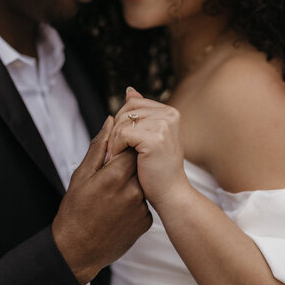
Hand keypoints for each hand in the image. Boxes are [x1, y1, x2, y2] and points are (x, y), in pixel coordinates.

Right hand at [52, 116, 151, 284]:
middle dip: (128, 163)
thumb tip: (111, 121)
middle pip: (140, 163)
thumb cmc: (75, 210)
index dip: (123, 146)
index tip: (113, 152)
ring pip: (143, 181)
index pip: (132, 146)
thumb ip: (99, 146)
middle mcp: (133, 191)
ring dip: (131, 182)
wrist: (78, 251)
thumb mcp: (81, 175)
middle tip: (111, 173)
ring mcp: (141, 208)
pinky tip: (117, 209)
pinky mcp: (146, 221)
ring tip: (111, 195)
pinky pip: (144, 201)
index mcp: (115, 176)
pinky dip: (134, 200)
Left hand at [107, 88, 185, 207]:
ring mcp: (163, 125)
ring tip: (115, 157)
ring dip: (113, 141)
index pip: (133, 103)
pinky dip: (116, 147)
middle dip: (115, 131)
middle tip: (114, 151)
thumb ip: (142, 113)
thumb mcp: (151, 136)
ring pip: (122, 122)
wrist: (171, 194)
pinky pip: (122, 134)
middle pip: (126, 110)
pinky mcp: (154, 138)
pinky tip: (119, 159)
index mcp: (169, 112)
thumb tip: (129, 90)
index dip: (121, 122)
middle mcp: (169, 114)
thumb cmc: (158, 169)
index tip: (121, 142)